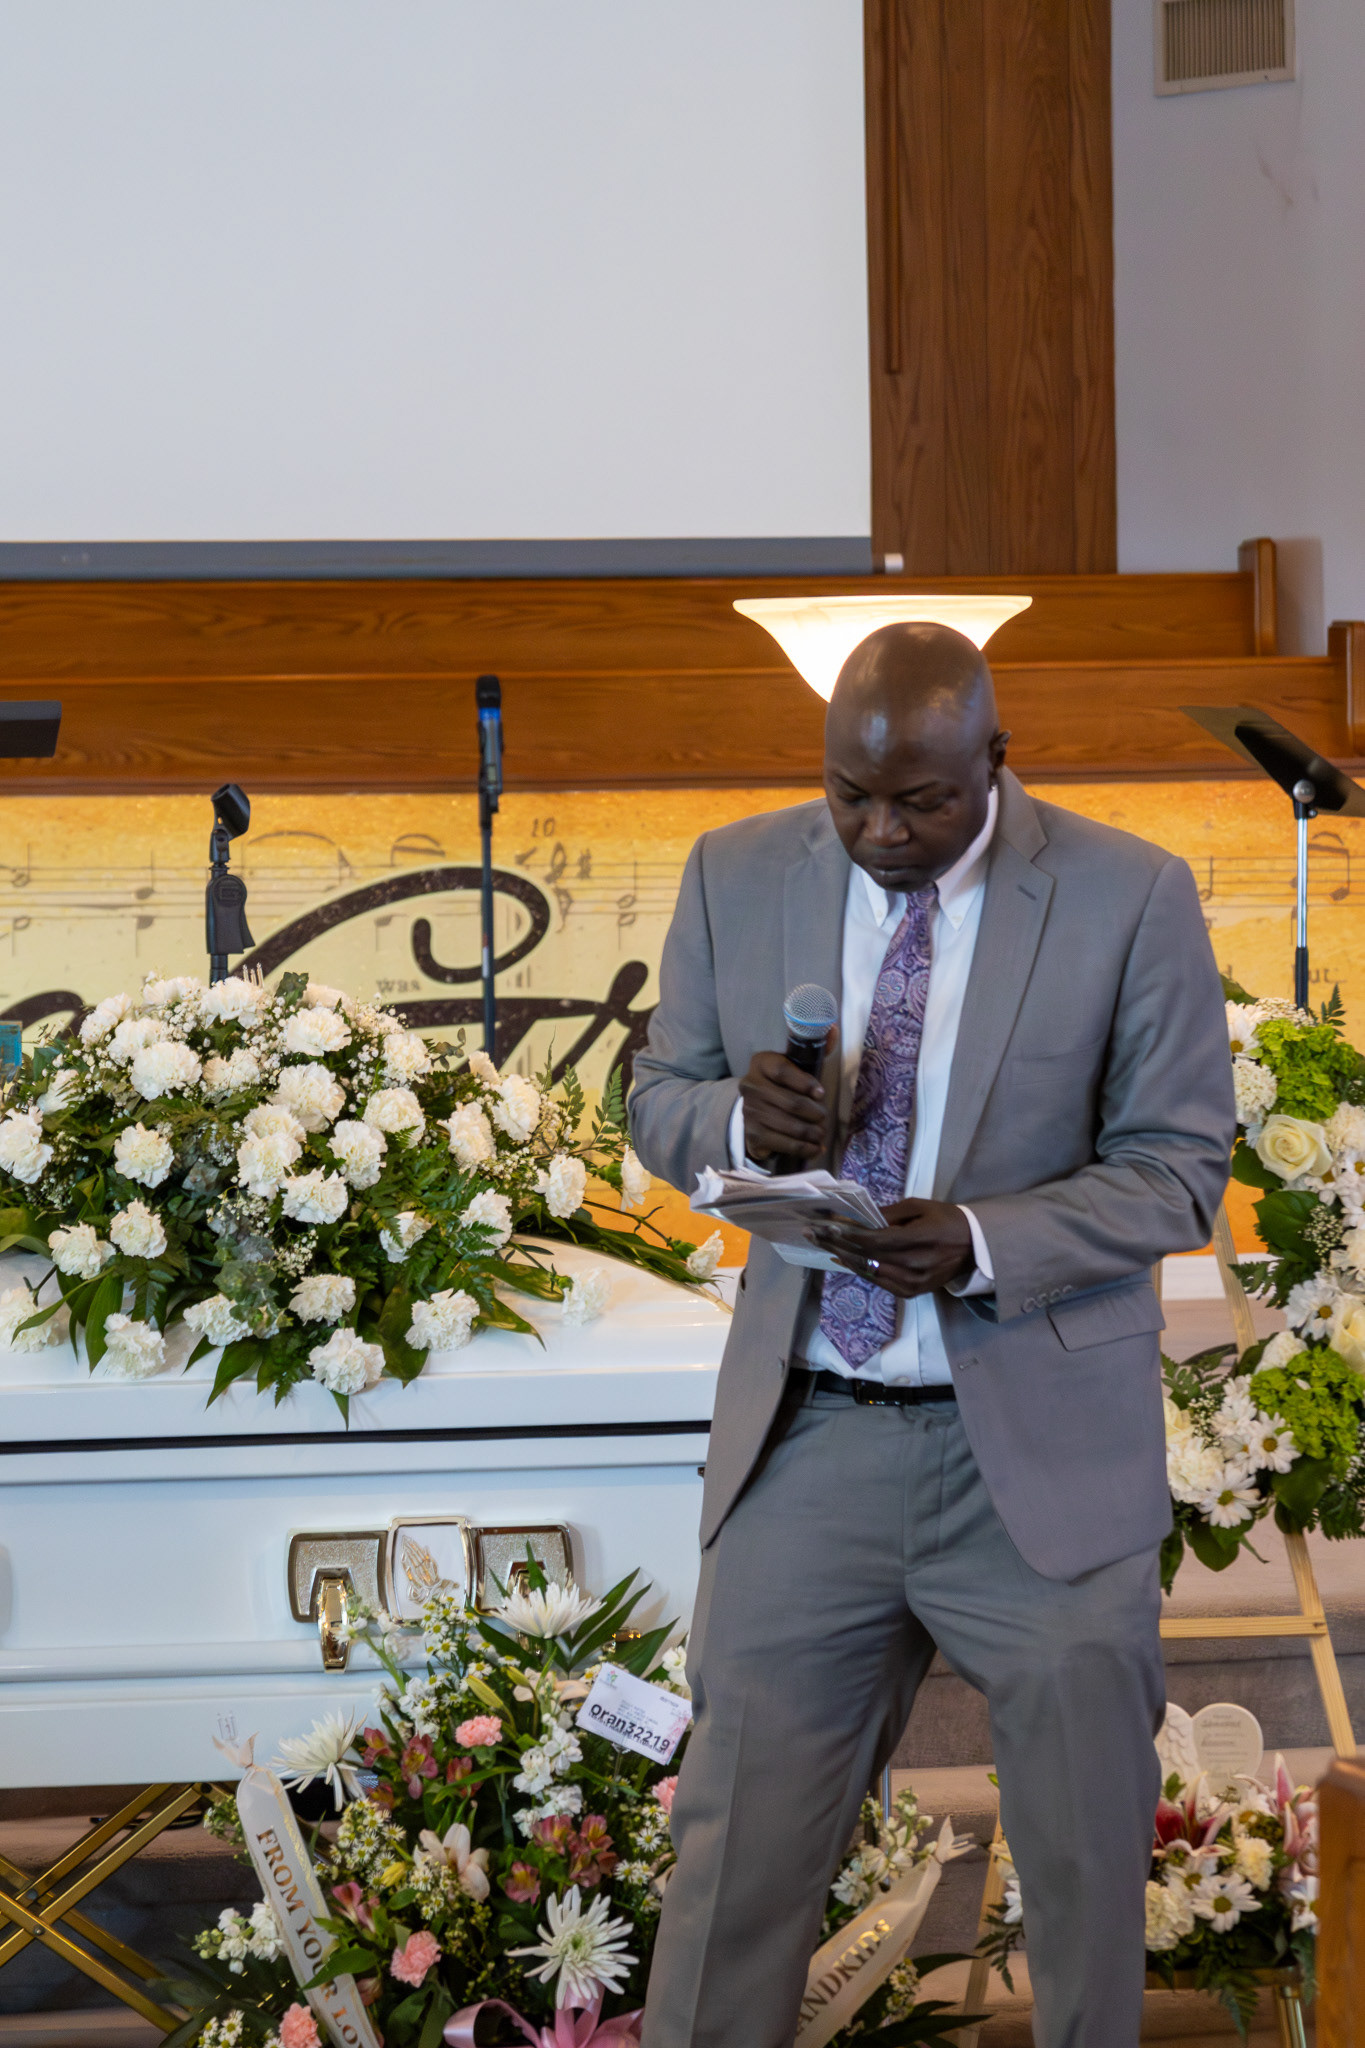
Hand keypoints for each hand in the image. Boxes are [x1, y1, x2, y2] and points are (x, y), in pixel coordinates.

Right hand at [738, 1031, 836, 1166]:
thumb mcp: (794, 1065)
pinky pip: (785, 1144)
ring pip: (791, 1125)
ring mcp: (750, 1112)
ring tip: (821, 1133)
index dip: (805, 1083)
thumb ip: (815, 1050)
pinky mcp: (753, 1135)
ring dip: (813, 1132)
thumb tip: (833, 1030)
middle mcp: (750, 1086)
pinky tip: (815, 1148)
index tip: (821, 1093)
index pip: (782, 1071)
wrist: (755, 1111)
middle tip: (825, 1117)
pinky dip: (805, 1148)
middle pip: (791, 1102)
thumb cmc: (782, 1085)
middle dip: (815, 1113)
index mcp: (760, 1063)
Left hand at [809, 1197, 973, 1297]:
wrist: (975, 1248)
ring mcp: (912, 1283)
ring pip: (869, 1271)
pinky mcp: (912, 1292)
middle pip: (866, 1256)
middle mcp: (913, 1266)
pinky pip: (879, 1282)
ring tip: (823, 1245)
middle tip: (813, 1233)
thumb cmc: (947, 1220)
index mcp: (918, 1240)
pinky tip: (845, 1260)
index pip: (873, 1240)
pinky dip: (861, 1270)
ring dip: (844, 1257)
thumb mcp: (920, 1207)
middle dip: (836, 1244)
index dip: (846, 1234)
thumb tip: (860, 1218)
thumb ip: (889, 1214)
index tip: (825, 1225)